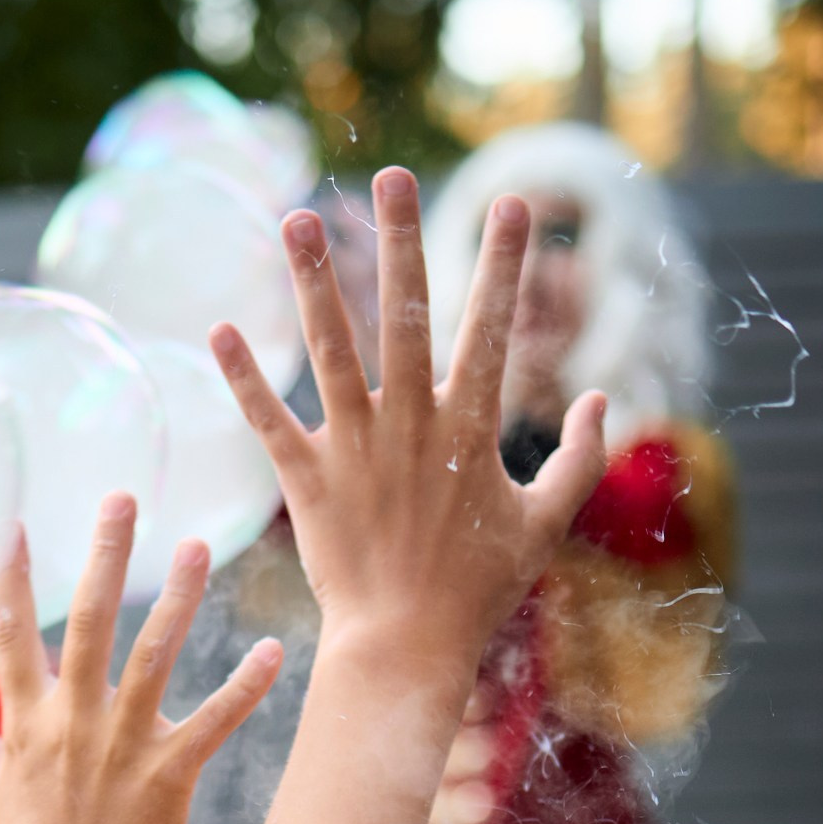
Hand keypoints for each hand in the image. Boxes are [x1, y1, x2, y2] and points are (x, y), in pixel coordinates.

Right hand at [0, 496, 281, 823]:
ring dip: (178, 597)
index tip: (14, 525)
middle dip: (105, 554)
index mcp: (26, 728)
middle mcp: (72, 725)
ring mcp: (121, 746)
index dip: (11, 578)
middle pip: (88, 622)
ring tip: (199, 545)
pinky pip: (213, 722)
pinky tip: (273, 651)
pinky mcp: (168, 776)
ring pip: (152, 655)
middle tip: (123, 498)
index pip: (13, 638)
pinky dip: (245, 686)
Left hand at [209, 167, 608, 683]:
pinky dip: (244, 378)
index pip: (490, 328)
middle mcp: (412, 425)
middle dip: (401, 240)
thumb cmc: (480, 590)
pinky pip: (270, 421)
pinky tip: (220, 328)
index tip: (513, 203)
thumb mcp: (545, 524)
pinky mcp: (307, 481)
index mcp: (470, 429)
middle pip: (405, 316)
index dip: (503, 265)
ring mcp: (356, 450)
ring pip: (330, 351)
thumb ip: (579, 459)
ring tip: (294, 218)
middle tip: (394, 175)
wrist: (407, 648)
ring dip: (311, 282)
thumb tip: (602, 399)